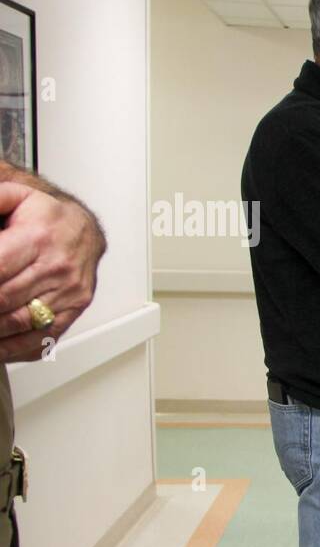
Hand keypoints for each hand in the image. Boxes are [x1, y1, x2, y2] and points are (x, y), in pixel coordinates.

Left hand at [0, 182, 105, 360]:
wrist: (85, 230)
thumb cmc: (47, 217)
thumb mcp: (16, 197)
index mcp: (38, 238)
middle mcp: (57, 268)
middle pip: (5, 299)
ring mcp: (68, 292)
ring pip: (21, 323)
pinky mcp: (74, 309)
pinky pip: (44, 337)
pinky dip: (16, 349)